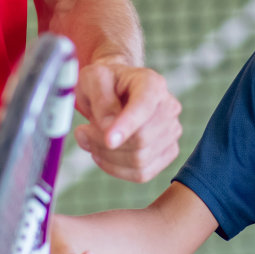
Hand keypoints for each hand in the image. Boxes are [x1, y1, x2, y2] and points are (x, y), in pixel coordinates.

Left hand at [71, 56, 181, 181]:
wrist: (111, 89)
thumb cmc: (102, 82)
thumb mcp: (93, 80)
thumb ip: (101, 101)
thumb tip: (109, 131)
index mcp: (152, 83)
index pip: (144, 108)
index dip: (127, 126)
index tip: (108, 140)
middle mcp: (168, 106)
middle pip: (141, 139)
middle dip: (105, 142)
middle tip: (83, 132)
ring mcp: (171, 131)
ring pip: (140, 160)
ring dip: (107, 156)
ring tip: (89, 140)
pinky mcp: (167, 151)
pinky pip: (142, 173)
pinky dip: (117, 169)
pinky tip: (102, 154)